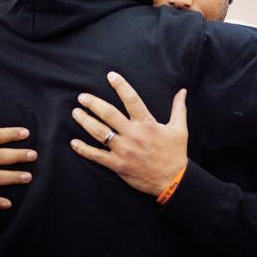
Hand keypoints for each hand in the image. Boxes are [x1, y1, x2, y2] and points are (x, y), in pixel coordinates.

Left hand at [70, 72, 187, 196]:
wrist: (172, 180)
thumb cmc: (175, 153)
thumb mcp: (179, 129)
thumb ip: (178, 108)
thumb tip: (182, 91)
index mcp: (147, 124)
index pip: (132, 100)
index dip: (121, 86)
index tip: (111, 76)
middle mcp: (133, 134)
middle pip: (109, 114)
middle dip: (93, 104)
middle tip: (82, 97)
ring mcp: (124, 150)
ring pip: (99, 133)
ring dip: (85, 121)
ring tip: (76, 112)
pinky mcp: (118, 165)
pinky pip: (97, 156)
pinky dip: (83, 149)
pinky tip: (74, 142)